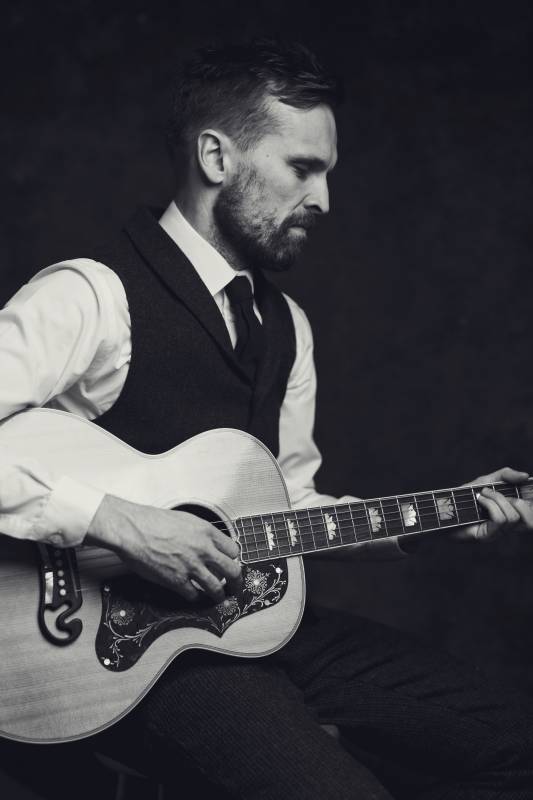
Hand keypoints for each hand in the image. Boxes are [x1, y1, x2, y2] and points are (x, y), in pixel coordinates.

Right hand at [85, 494, 240, 602]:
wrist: (133, 529)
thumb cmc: (153, 521)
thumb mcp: (186, 519)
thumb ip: (201, 533)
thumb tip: (209, 544)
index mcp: (207, 532)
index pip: (233, 550)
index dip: (232, 559)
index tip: (230, 563)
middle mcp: (203, 549)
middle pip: (233, 571)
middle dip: (237, 582)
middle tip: (236, 586)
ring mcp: (191, 566)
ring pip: (216, 588)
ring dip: (218, 595)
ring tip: (217, 597)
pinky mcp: (176, 580)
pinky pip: (194, 595)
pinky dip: (195, 597)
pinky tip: (193, 594)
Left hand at [456, 466, 531, 541]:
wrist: (443, 507)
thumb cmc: (465, 496)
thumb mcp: (487, 480)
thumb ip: (506, 476)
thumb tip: (526, 476)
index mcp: (513, 513)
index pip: (532, 515)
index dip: (532, 502)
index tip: (528, 488)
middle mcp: (508, 527)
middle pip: (531, 521)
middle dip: (518, 501)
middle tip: (498, 493)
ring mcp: (498, 533)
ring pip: (513, 517)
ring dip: (498, 500)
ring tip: (483, 494)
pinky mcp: (487, 536)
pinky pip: (500, 519)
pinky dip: (490, 505)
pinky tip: (479, 500)